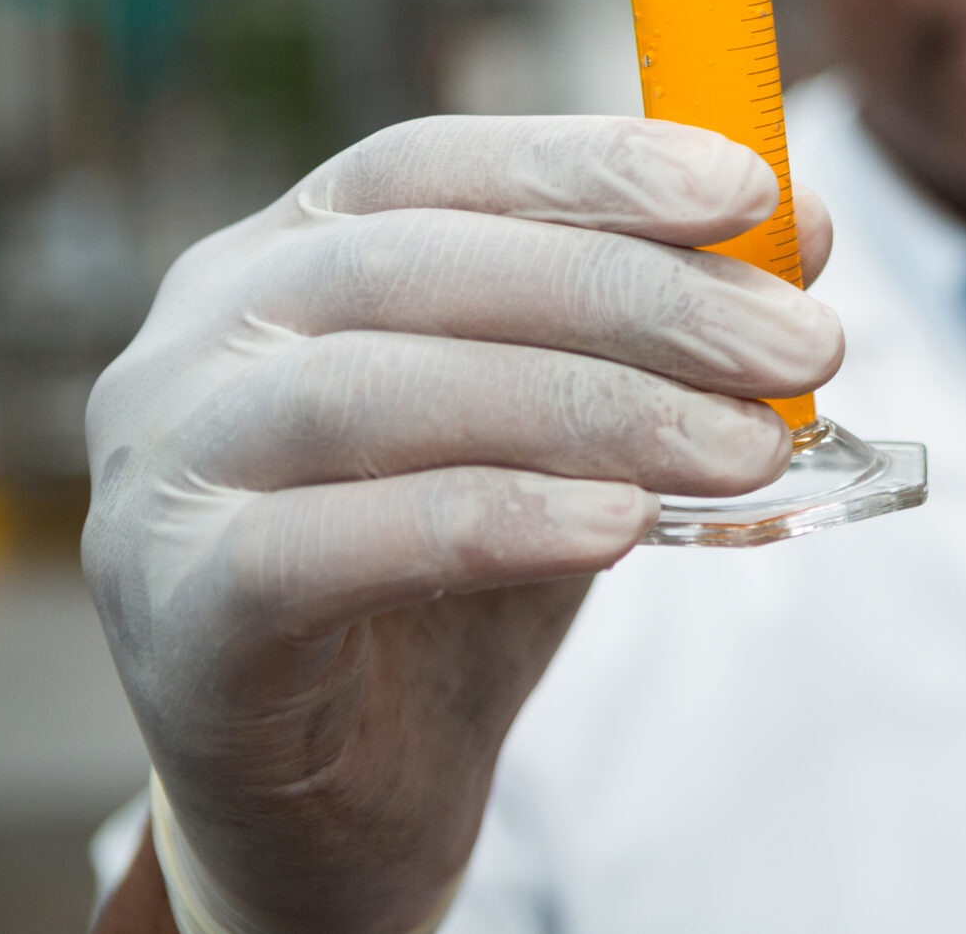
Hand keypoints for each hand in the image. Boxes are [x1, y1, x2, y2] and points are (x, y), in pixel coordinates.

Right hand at [81, 116, 841, 933]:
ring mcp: (164, 474)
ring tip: (750, 446)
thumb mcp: (567, 429)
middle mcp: (201, 341)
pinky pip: (326, 546)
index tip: (759, 190)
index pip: (433, 164)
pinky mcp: (179, 615)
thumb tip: (801, 235)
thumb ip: (652, 331)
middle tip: (802, 342)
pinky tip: (620, 527)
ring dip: (594, 406)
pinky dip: (491, 522)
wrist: (341, 800)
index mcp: (283, 254)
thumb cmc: (455, 574)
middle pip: (421, 267)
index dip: (594, 164)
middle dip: (637, 294)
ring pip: (376, 393)